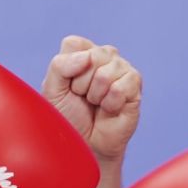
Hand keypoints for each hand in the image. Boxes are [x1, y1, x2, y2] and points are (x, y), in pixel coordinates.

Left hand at [41, 35, 141, 162]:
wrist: (84, 143)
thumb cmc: (69, 116)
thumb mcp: (52, 89)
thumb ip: (60, 66)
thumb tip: (87, 57)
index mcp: (83, 52)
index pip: (75, 44)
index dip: (67, 67)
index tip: (68, 86)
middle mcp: (105, 57)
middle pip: (92, 56)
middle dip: (81, 84)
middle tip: (83, 98)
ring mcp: (121, 69)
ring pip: (106, 72)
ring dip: (96, 95)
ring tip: (97, 104)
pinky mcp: (134, 85)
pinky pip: (120, 87)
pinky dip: (110, 103)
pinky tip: (109, 109)